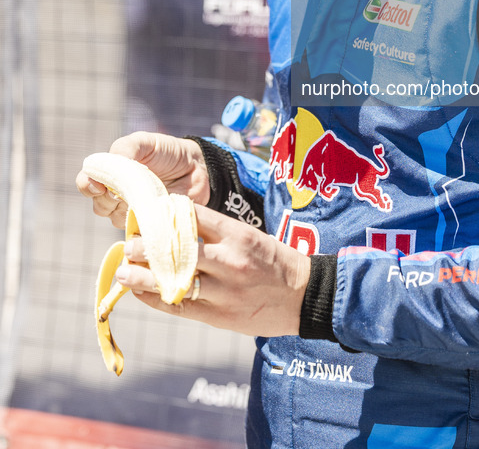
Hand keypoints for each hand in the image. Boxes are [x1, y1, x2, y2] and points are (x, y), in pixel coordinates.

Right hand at [75, 132, 209, 227]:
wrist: (197, 168)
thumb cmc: (167, 153)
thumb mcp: (145, 142)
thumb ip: (125, 149)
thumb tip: (108, 165)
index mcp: (112, 174)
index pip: (87, 183)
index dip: (88, 186)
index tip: (98, 187)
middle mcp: (117, 195)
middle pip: (99, 206)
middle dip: (109, 199)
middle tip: (128, 192)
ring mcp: (133, 213)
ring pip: (116, 220)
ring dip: (129, 211)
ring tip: (149, 198)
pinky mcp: (148, 226)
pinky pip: (137, 234)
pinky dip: (141, 226)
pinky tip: (153, 215)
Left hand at [116, 204, 310, 336]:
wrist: (303, 296)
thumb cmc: (272, 261)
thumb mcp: (248, 236)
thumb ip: (215, 232)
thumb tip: (173, 224)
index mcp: (236, 234)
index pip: (190, 217)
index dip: (162, 216)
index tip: (143, 216)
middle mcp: (228, 260)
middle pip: (176, 250)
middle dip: (145, 247)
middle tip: (127, 244)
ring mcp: (223, 290)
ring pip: (172, 281)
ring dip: (141, 276)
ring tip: (122, 271)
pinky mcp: (219, 316)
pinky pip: (178, 307)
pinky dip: (154, 299)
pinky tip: (139, 292)